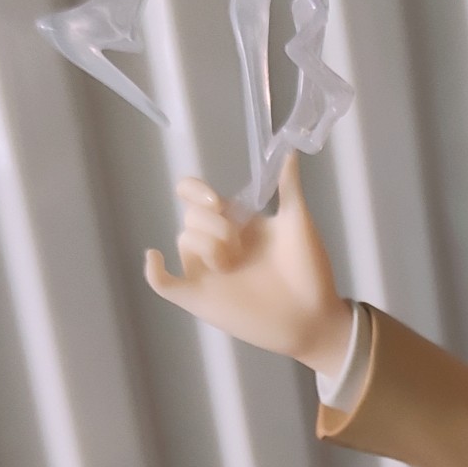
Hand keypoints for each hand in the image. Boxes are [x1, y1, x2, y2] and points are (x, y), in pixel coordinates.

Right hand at [144, 155, 353, 374]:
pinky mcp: (199, 298)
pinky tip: (156, 258)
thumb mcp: (298, 222)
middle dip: (212, 222)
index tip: (215, 199)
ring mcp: (206, 272)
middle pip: (190, 216)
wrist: (314, 316)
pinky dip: (153, 272)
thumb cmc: (310, 271)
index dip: (195, 189)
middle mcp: (216, 244)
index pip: (196, 196)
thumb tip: (289, 150)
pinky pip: (163, 284)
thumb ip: (288, 187)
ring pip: (183, 241)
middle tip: (239, 243)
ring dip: (205, 244)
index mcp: (235, 223)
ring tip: (233, 262)